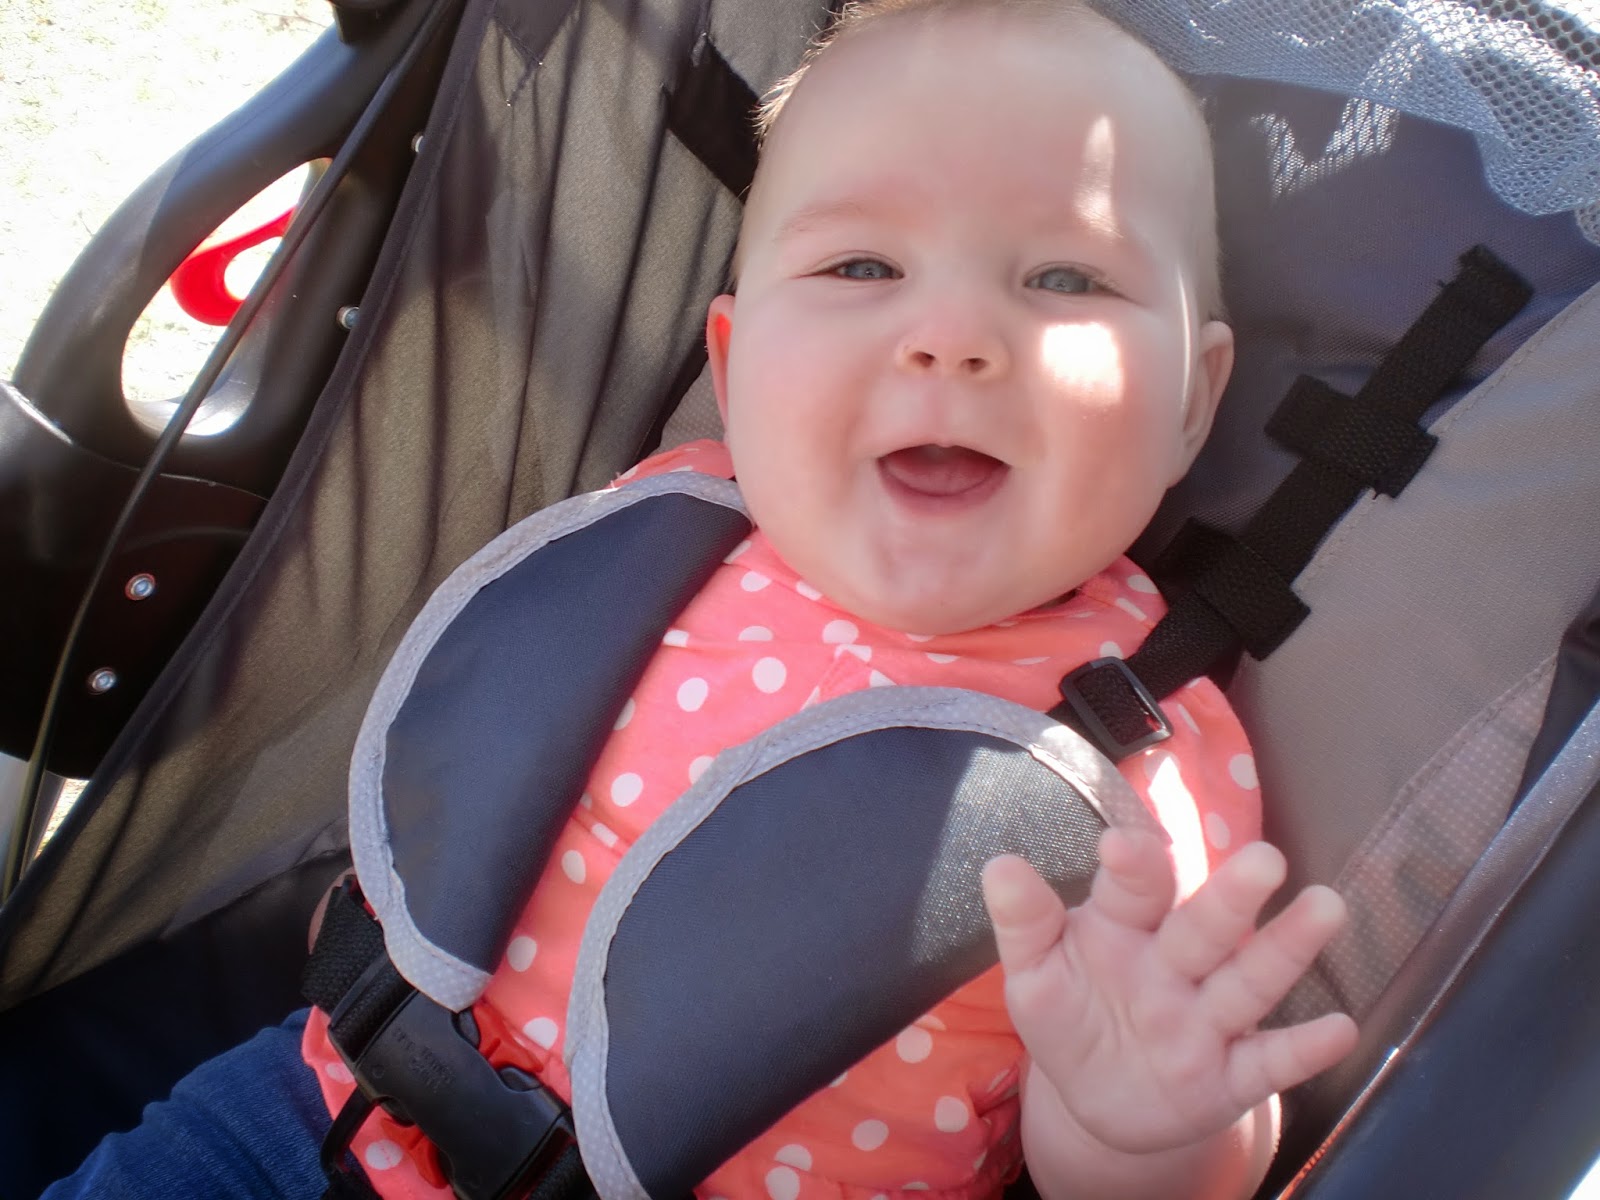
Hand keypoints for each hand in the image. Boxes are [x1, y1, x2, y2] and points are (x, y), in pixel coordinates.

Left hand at [982, 829, 1357, 1155]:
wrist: (1103, 1100)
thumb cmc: (1071, 1014)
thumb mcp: (1035, 974)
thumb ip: (1024, 924)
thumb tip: (999, 866)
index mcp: (1123, 928)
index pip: (1132, 891)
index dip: (1131, 867)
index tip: (1124, 844)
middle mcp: (1174, 965)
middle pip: (1203, 928)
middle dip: (1230, 897)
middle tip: (1264, 858)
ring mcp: (1208, 1020)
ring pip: (1249, 982)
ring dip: (1287, 948)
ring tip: (1327, 905)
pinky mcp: (1232, 1077)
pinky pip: (1270, 1062)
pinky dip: (1304, 1049)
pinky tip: (1341, 1027)